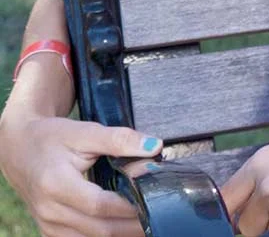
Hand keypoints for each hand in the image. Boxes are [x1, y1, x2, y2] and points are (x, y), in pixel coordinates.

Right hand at [0, 113, 155, 236]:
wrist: (19, 149)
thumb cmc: (51, 138)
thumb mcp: (84, 131)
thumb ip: (119, 139)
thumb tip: (154, 146)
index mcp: (55, 184)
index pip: (99, 205)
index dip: (130, 206)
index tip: (155, 199)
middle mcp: (49, 210)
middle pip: (99, 228)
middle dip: (133, 225)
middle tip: (160, 215)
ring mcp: (48, 224)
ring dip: (122, 233)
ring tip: (149, 221)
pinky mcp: (51, 230)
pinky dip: (106, 234)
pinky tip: (127, 225)